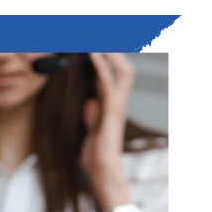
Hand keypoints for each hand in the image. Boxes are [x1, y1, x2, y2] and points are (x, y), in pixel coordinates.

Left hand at [80, 52, 135, 211]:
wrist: (101, 174)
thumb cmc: (95, 157)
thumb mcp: (88, 131)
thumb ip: (90, 115)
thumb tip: (89, 102)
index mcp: (111, 106)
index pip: (113, 75)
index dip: (106, 59)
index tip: (94, 45)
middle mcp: (118, 103)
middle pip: (122, 68)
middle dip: (113, 51)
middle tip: (98, 36)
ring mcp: (117, 107)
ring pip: (120, 70)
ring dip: (109, 53)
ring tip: (98, 39)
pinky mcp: (112, 113)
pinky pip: (109, 84)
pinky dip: (101, 67)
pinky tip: (93, 54)